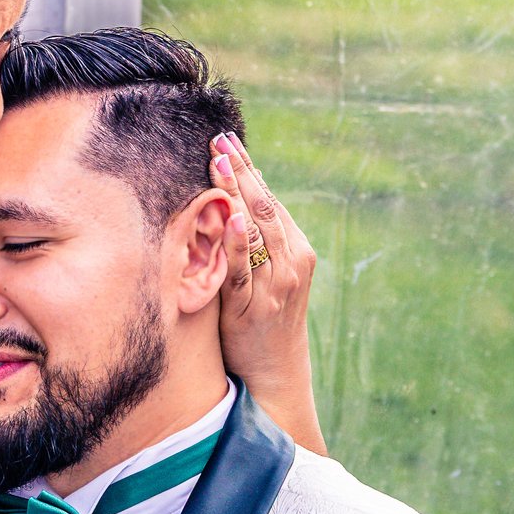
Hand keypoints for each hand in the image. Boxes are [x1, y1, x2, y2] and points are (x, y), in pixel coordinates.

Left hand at [209, 133, 327, 452]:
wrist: (275, 373)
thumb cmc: (259, 321)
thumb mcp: (260, 276)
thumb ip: (247, 245)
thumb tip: (219, 205)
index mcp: (294, 249)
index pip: (268, 199)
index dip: (247, 168)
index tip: (225, 140)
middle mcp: (292, 261)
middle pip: (264, 207)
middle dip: (241, 172)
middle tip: (219, 141)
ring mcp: (278, 283)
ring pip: (257, 230)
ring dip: (238, 194)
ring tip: (220, 164)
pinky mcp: (258, 305)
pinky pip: (245, 269)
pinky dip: (238, 242)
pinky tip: (231, 217)